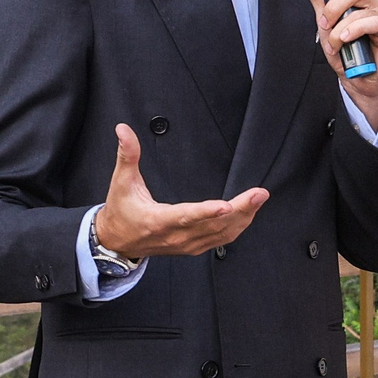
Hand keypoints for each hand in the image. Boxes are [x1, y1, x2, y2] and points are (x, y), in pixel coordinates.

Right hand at [95, 123, 268, 260]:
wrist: (118, 242)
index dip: (207, 212)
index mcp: (158, 221)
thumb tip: (124, 129)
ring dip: (243, 218)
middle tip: (259, 194)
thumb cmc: (121, 212)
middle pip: (213, 226)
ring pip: (221, 235)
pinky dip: (237, 228)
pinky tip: (248, 215)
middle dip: (240, 210)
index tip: (227, 206)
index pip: (186, 216)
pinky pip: (221, 240)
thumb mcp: (121, 182)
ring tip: (259, 199)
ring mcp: (187, 245)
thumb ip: (127, 154)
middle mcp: (176, 236)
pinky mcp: (193, 248)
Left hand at [297, 0, 377, 123]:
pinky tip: (345, 40)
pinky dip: (353, 31)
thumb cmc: (344, 46)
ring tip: (333, 42)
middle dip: (333, 6)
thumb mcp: (325, 19)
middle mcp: (376, 0)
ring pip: (359, 7)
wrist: (356, 77)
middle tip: (323, 22)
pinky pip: (372, 23)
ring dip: (338, 26)